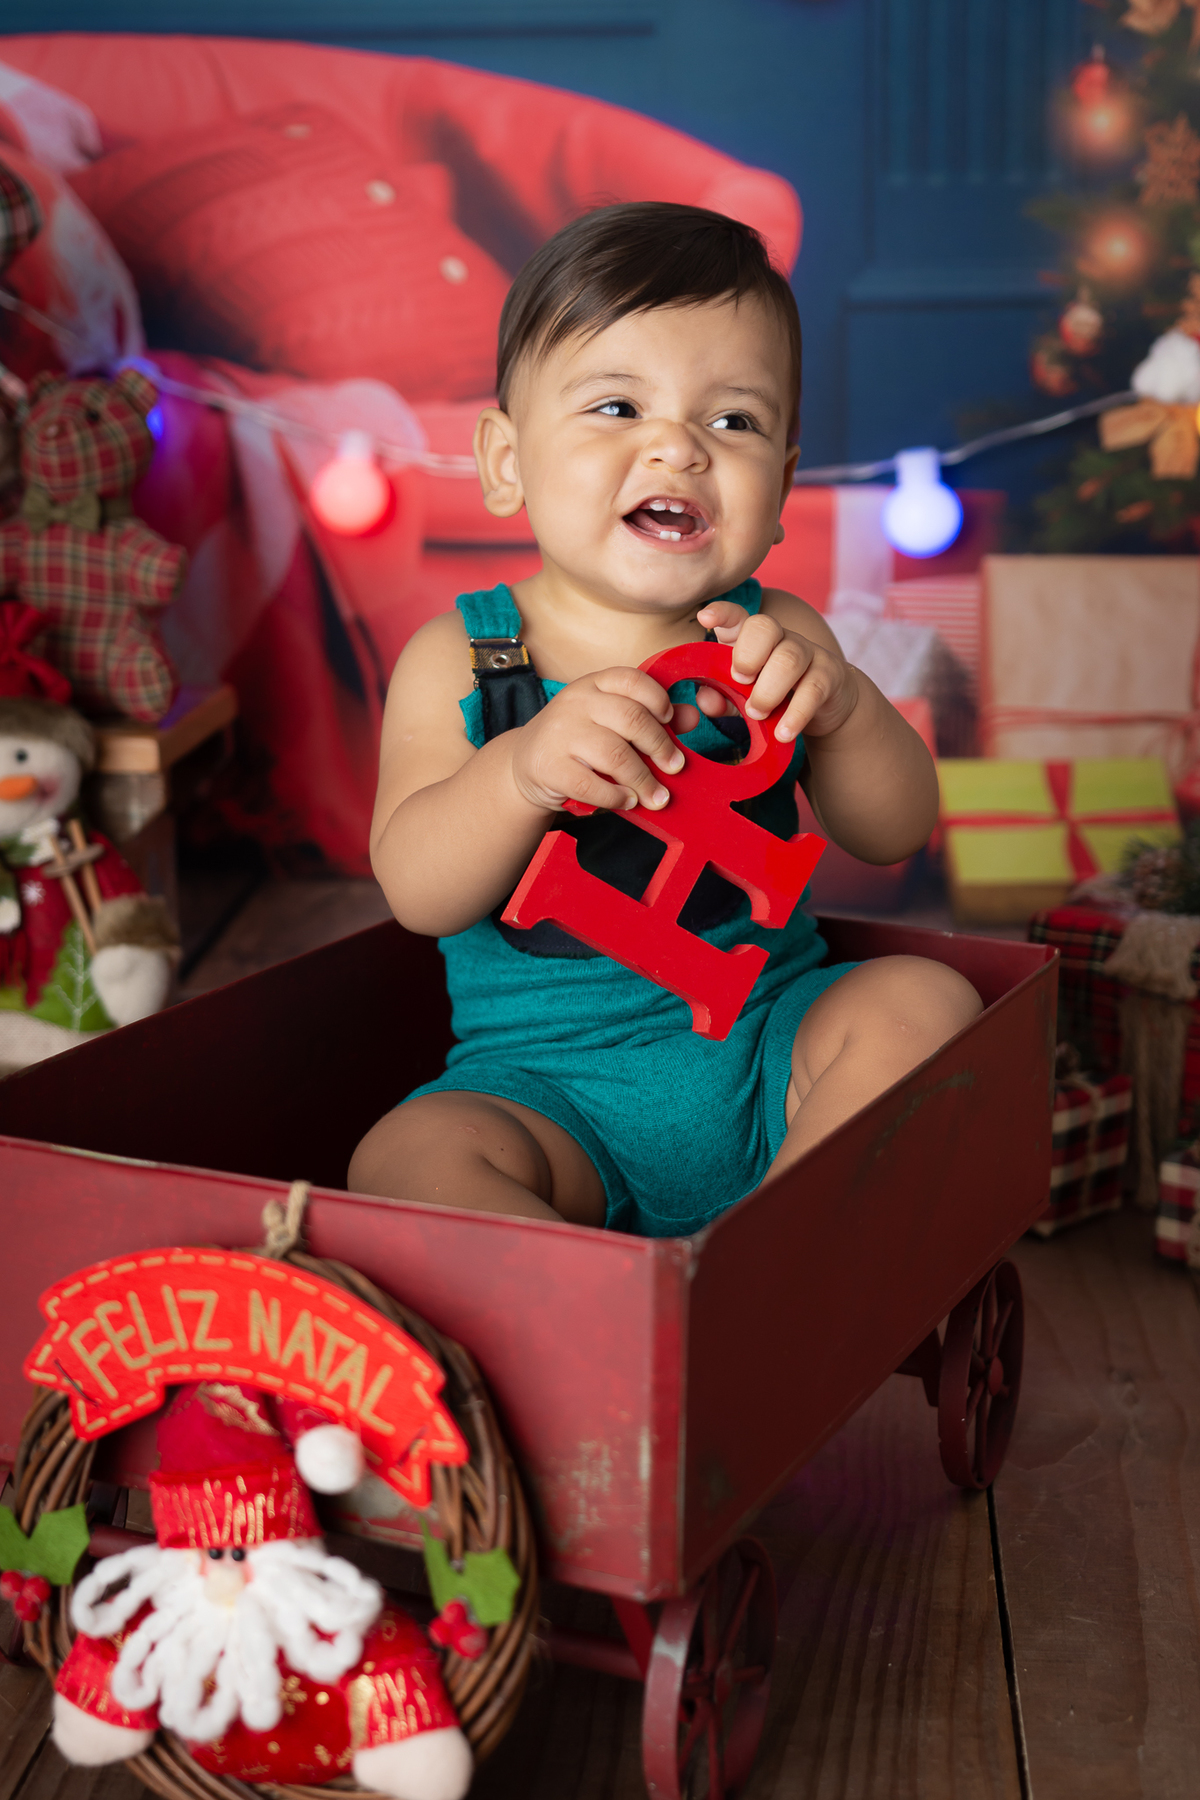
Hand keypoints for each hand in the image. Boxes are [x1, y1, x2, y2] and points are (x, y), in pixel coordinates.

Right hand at [509, 667, 691, 813]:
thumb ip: (651, 717)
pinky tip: (628, 800)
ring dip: (643, 779)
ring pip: (614, 754)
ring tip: (657, 796)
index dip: (657, 700)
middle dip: (660, 746)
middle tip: (675, 767)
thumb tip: (692, 717)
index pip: (631, 680)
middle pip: (630, 718)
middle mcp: (575, 702)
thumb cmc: (579, 741)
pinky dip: (616, 796)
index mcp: (594, 684)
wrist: (526, 763)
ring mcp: (559, 733)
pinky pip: (591, 784)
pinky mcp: (549, 766)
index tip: (670, 723)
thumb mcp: (611, 722)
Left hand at [696, 600, 857, 741]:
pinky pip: (813, 689)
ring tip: (757, 714)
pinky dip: (795, 714)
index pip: (737, 616)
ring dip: (768, 690)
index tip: (705, 618)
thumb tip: (706, 701)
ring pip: (789, 659)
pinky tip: (783, 733)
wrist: (826, 707)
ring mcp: (808, 652)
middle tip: (740, 682)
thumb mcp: (744, 698)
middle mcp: (781, 637)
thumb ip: (723, 698)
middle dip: (747, 655)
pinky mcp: (829, 674)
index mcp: (753, 638)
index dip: (722, 613)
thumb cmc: (776, 696)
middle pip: (765, 627)